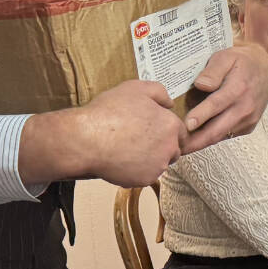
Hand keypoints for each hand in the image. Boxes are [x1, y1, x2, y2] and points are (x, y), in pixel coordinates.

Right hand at [21, 79, 183, 187]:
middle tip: (138, 139)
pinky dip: (136, 170)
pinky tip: (122, 160)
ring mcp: (158, 166)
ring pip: (159, 163)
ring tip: (127, 149)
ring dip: (149, 158)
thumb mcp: (135, 89)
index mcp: (170, 125)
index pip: (180, 131)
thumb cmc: (109, 112)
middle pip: (173, 149)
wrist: (87, 139)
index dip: (166, 129)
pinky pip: (145, 175)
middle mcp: (169, 147)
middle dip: (160, 145)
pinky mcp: (145, 179)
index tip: (152, 129)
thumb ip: (159, 92)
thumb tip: (170, 103)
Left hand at [182, 42, 267, 152]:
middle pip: (217, 130)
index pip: (216, 105)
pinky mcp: (248, 127)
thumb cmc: (241, 62)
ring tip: (180, 145)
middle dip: (195, 142)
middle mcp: (245, 107)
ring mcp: (248, 120)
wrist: (265, 69)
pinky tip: (195, 138)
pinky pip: (226, 135)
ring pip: (219, 136)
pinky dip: (210, 138)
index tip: (185, 125)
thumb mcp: (225, 57)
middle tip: (175, 147)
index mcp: (238, 88)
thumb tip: (201, 84)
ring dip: (200, 143)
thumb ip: (213, 71)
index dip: (200, 116)